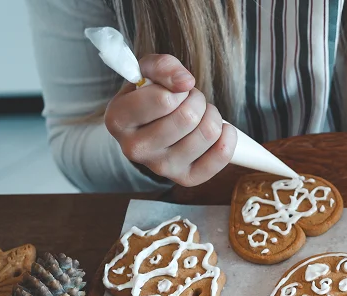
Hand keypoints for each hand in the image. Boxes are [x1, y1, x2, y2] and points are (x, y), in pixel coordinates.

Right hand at [104, 54, 236, 186]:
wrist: (151, 127)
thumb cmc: (148, 96)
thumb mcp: (147, 72)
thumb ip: (162, 66)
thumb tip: (186, 82)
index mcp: (118, 120)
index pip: (163, 100)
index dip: (178, 89)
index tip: (176, 89)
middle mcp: (135, 149)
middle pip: (188, 118)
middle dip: (197, 100)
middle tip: (191, 100)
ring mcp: (160, 167)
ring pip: (207, 134)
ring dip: (212, 115)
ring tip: (201, 113)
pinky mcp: (185, 178)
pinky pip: (221, 156)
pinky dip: (228, 137)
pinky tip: (220, 129)